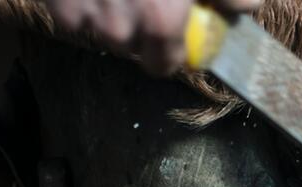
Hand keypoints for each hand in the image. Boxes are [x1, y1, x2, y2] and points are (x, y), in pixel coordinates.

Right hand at [43, 0, 262, 74]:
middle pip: (130, 47)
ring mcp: (83, 12)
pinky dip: (83, 0)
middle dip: (140, 29)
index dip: (169, 52)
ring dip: (111, 13)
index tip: (173, 35)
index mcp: (159, 22)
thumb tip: (243, 8)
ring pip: (100, 29)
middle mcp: (118, 26)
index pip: (162, 65)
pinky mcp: (58, 2)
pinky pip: (73, 13)